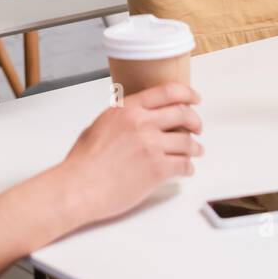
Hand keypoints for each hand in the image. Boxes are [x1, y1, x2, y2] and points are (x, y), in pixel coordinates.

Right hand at [62, 82, 202, 228]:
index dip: (186, 93)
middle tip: (198, 127)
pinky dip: (188, 167)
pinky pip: (184, 165)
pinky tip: (185, 169)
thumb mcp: (100, 124)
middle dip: (195, 121)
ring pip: (187, 142)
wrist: (80, 186)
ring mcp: (151, 146)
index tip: (194, 98)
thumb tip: (138, 118)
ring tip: (195, 151)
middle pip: (182, 114)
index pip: (166, 92)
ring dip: (195, 147)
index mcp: (127, 109)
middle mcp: (142, 123)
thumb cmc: (83, 161)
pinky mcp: (157, 169)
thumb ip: (123, 117)